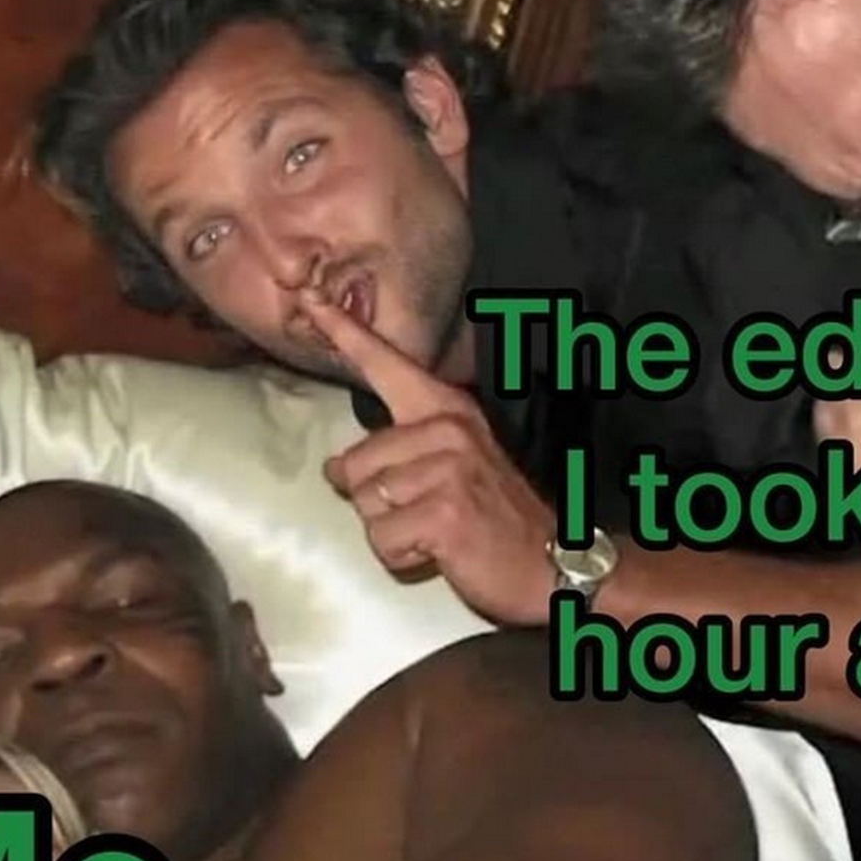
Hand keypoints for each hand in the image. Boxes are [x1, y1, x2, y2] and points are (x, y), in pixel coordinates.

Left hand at [304, 292, 555, 624]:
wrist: (550, 561)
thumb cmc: (491, 517)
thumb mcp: (452, 464)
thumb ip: (396, 452)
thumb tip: (335, 467)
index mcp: (445, 409)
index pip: (384, 364)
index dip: (343, 332)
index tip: (310, 299)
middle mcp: (446, 429)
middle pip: (354, 462)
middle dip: (375, 500)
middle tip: (422, 512)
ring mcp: (447, 469)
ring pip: (365, 503)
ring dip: (389, 530)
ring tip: (431, 531)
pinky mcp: (443, 513)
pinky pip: (381, 539)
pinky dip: (399, 557)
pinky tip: (434, 552)